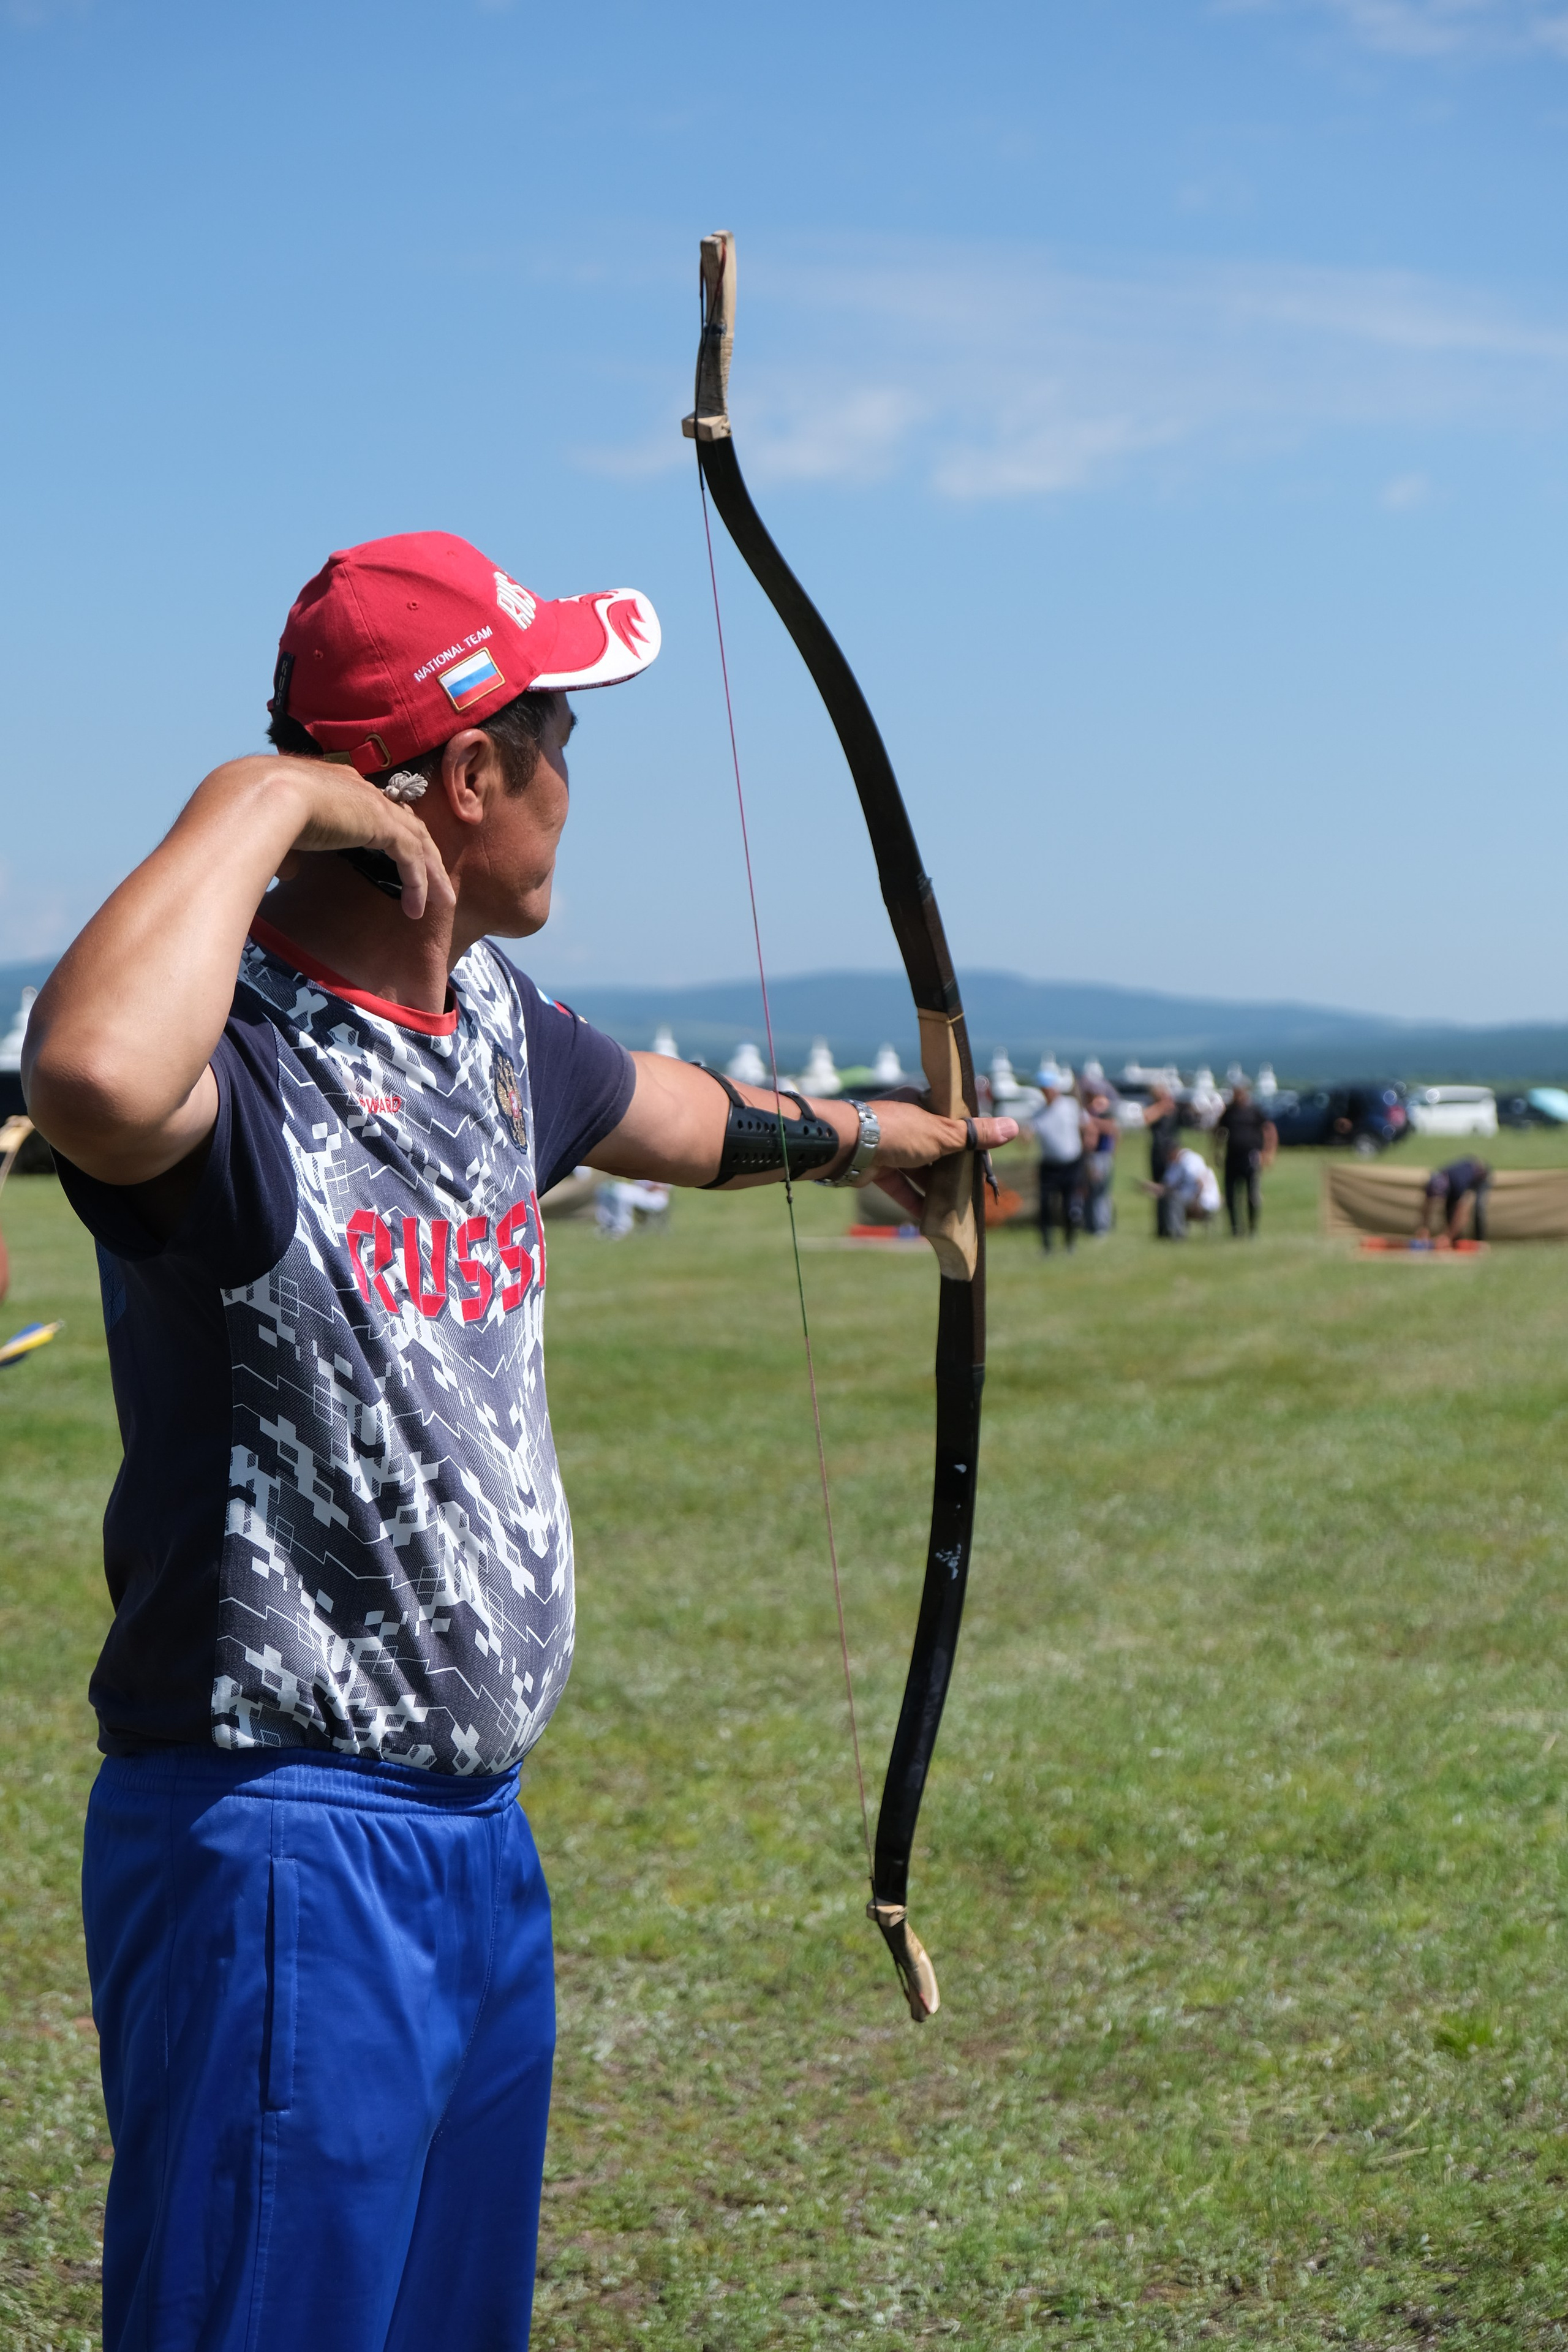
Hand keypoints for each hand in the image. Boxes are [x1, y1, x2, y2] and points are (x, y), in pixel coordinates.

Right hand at [239, 755, 452, 923]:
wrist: (261, 798)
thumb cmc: (254, 814)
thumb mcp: (274, 835)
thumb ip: (290, 851)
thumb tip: (291, 870)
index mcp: (333, 786)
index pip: (372, 809)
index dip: (388, 834)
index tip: (398, 858)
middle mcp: (358, 789)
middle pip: (404, 823)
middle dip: (424, 854)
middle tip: (436, 885)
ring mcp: (373, 804)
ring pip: (417, 840)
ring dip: (431, 873)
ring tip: (443, 902)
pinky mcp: (383, 823)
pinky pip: (412, 856)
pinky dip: (418, 882)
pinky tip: (417, 908)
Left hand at [858, 1101, 1017, 1221]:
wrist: (847, 1146)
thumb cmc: (897, 1131)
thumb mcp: (943, 1132)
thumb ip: (975, 1134)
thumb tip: (1013, 1126)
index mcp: (922, 1103)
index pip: (954, 1121)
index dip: (971, 1140)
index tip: (985, 1161)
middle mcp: (906, 1122)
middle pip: (937, 1146)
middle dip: (954, 1167)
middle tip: (973, 1187)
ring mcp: (890, 1145)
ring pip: (919, 1168)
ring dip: (935, 1186)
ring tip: (957, 1205)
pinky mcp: (877, 1167)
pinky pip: (900, 1186)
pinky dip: (913, 1200)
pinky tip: (929, 1217)